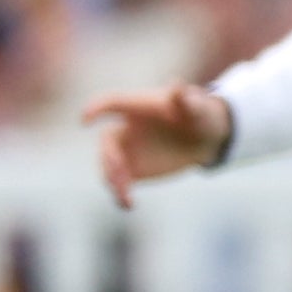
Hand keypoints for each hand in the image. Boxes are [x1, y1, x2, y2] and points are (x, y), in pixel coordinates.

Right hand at [83, 82, 232, 207]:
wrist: (207, 138)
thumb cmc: (200, 115)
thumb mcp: (199, 107)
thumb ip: (187, 99)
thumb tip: (178, 86)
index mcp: (137, 107)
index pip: (111, 103)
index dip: (95, 109)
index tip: (85, 119)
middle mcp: (126, 128)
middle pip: (107, 142)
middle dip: (109, 157)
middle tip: (119, 172)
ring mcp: (127, 150)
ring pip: (109, 166)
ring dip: (113, 180)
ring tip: (125, 196)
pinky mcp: (133, 170)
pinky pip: (119, 182)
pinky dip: (120, 193)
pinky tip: (128, 204)